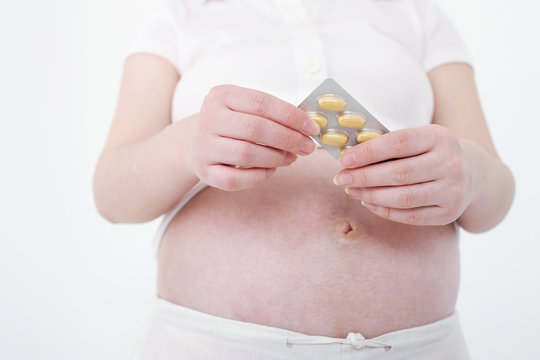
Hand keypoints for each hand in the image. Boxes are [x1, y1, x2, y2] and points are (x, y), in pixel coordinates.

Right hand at [190, 85, 318, 190]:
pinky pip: (235, 179)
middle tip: (307, 148)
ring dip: (276, 158)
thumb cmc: (230, 123)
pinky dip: (259, 176)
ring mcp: (204, 146)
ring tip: (291, 158)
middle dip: (288, 139)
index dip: (291, 116)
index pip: (261, 103)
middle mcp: (209, 119)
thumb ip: (272, 114)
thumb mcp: (244, 108)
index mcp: (222, 96)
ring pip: (246, 154)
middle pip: (255, 129)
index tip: (312, 128)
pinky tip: (271, 170)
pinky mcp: (204, 171)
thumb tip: (308, 127)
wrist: (193, 142)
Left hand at [334, 124, 475, 225]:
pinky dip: (384, 211)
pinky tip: (368, 202)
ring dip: (370, 195)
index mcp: (440, 137)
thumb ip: (388, 145)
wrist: (473, 173)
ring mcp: (453, 191)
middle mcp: (451, 163)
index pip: (398, 143)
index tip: (343, 159)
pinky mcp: (449, 213)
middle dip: (363, 177)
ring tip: (351, 191)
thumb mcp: (418, 139)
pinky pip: (410, 216)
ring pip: (403, 197)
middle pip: (399, 173)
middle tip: (341, 178)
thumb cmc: (431, 153)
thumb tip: (348, 156)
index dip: (368, 152)